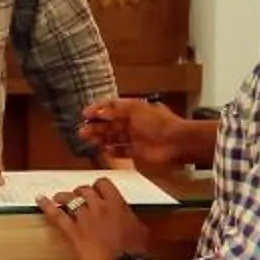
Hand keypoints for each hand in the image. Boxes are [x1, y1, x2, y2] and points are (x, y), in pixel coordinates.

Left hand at [35, 177, 147, 259]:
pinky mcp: (74, 232)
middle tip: (78, 197)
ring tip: (59, 197)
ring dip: (64, 196)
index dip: (97, 186)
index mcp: (117, 204)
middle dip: (80, 192)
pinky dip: (47, 206)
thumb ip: (127, 216)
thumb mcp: (138, 227)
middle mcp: (99, 207)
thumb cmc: (134, 251)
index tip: (95, 190)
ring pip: (70, 199)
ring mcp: (85, 219)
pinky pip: (57, 216)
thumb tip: (124, 215)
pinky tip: (40, 200)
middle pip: (84, 190)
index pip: (103, 184)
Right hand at [79, 96, 200, 170]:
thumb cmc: (161, 123)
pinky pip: (121, 151)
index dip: (98, 110)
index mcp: (134, 109)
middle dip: (96, 126)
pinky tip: (104, 150)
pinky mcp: (137, 151)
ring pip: (113, 137)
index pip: (112, 107)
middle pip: (110, 123)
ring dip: (101, 138)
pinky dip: (112, 151)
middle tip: (83, 130)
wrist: (176, 142)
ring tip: (89, 140)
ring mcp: (135, 137)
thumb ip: (116, 109)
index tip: (85, 114)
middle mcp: (134, 122)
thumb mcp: (136, 109)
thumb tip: (100, 111)